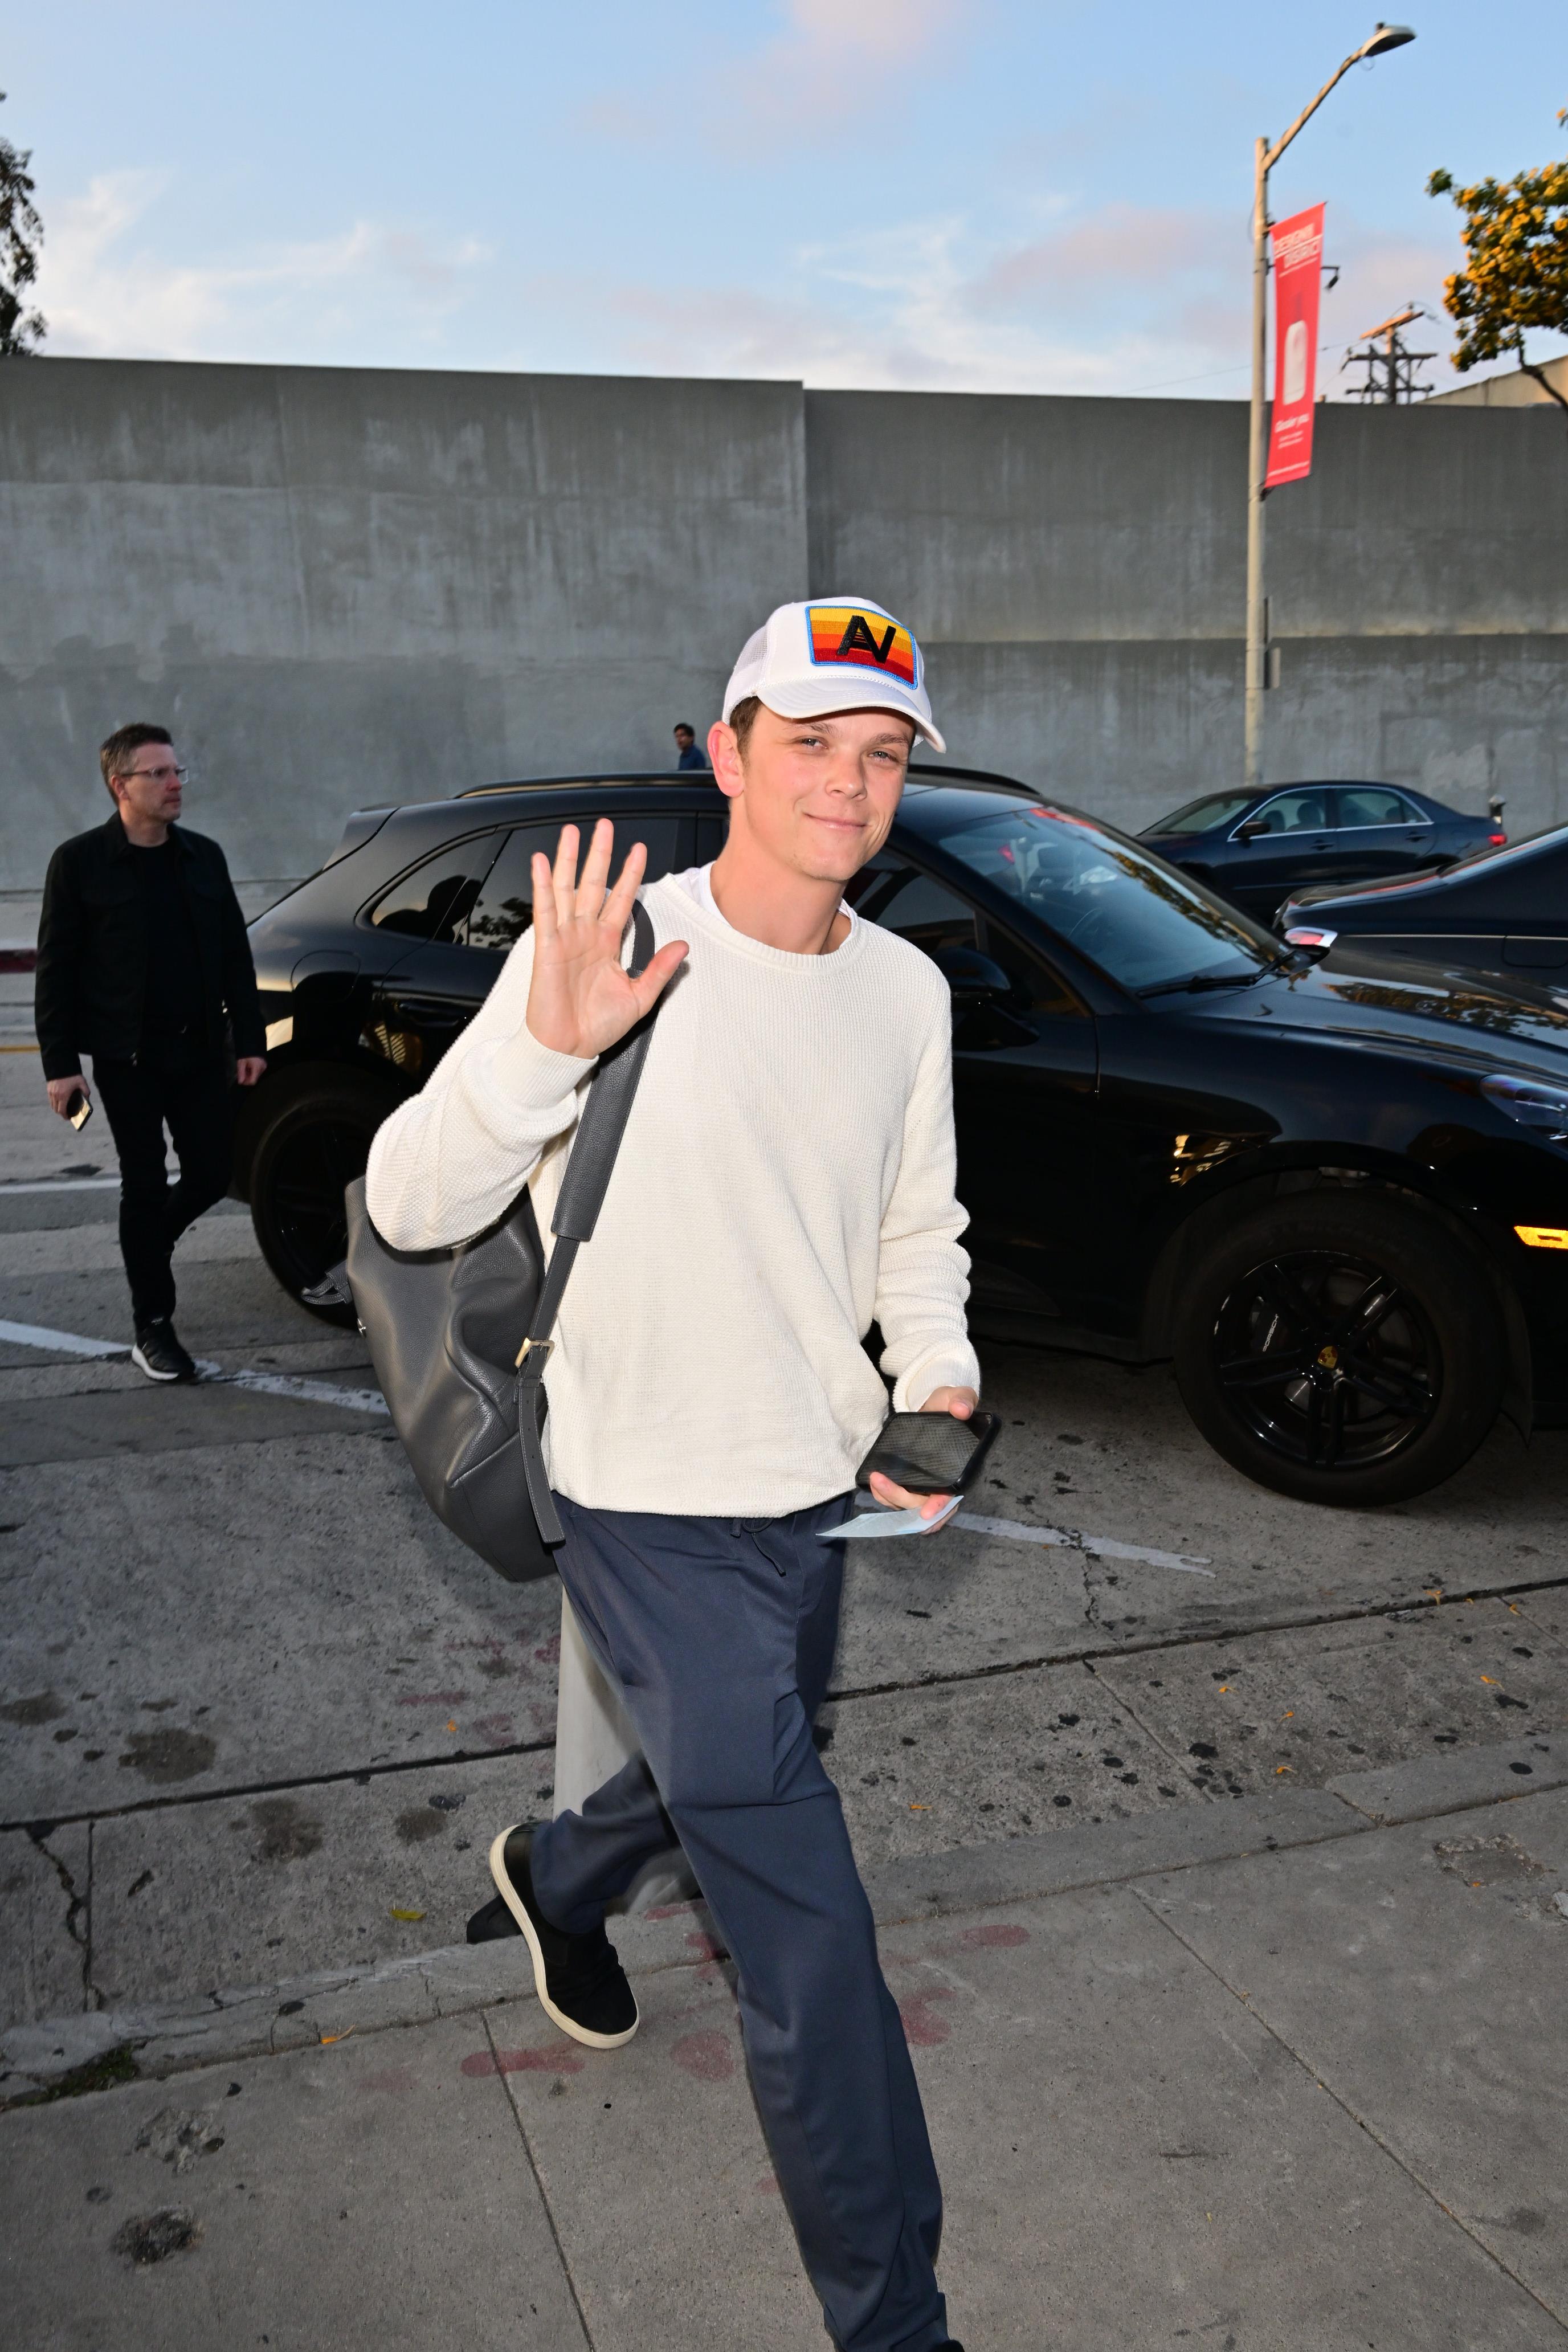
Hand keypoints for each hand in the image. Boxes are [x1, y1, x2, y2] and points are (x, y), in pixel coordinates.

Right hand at [46, 1075, 88, 1118]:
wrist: (61, 1065)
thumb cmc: (72, 1075)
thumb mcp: (82, 1082)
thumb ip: (86, 1091)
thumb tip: (87, 1098)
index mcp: (63, 1095)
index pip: (62, 1110)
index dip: (65, 1116)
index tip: (68, 1118)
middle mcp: (55, 1095)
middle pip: (56, 1109)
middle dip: (61, 1113)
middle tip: (66, 1113)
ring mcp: (51, 1092)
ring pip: (52, 1104)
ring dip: (57, 1108)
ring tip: (63, 1107)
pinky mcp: (48, 1088)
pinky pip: (50, 1099)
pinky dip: (54, 1102)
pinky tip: (59, 1100)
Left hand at [235, 1056, 266, 1085]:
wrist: (252, 1045)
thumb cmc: (246, 1053)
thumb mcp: (241, 1063)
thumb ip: (241, 1073)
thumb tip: (240, 1082)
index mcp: (257, 1067)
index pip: (253, 1081)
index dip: (246, 1082)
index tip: (241, 1081)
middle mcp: (262, 1068)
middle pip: (254, 1079)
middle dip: (247, 1078)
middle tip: (242, 1074)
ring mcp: (264, 1066)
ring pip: (256, 1076)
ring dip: (250, 1075)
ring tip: (245, 1069)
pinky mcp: (264, 1065)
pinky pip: (258, 1072)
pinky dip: (253, 1071)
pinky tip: (249, 1067)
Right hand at [525, 820, 687, 1058]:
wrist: (569, 1047)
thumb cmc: (597, 1026)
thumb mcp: (640, 997)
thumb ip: (659, 970)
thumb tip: (683, 947)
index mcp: (608, 943)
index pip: (621, 899)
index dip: (629, 874)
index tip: (639, 849)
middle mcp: (586, 934)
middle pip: (593, 884)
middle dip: (599, 854)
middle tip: (605, 826)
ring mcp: (565, 938)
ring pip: (567, 889)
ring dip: (567, 859)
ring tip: (571, 832)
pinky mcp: (547, 947)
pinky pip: (545, 911)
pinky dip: (542, 885)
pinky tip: (541, 862)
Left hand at [868, 1385, 977, 1521]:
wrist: (935, 1407)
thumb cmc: (949, 1405)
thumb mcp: (957, 1396)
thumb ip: (962, 1399)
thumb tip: (960, 1409)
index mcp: (960, 1468)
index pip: (953, 1496)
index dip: (940, 1507)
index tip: (926, 1513)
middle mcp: (944, 1482)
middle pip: (925, 1507)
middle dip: (901, 1500)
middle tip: (880, 1481)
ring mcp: (926, 1484)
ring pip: (909, 1507)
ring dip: (890, 1499)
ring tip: (874, 1480)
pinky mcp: (912, 1481)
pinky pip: (899, 1500)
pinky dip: (886, 1497)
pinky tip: (875, 1485)